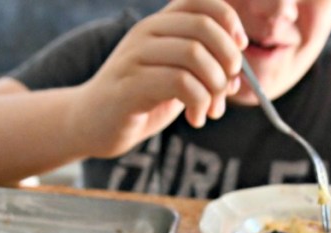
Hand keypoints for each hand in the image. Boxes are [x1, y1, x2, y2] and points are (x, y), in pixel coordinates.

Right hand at [73, 0, 246, 157]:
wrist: (92, 123)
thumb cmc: (140, 98)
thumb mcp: (176, 76)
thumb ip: (204, 69)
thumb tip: (237, 76)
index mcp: (159, 24)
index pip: (202, 1)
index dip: (229, 22)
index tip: (238, 51)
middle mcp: (146, 32)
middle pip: (204, 28)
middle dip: (228, 60)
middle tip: (227, 88)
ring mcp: (135, 56)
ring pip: (195, 55)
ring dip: (214, 88)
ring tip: (210, 110)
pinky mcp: (129, 85)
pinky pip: (180, 84)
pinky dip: (199, 104)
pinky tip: (195, 118)